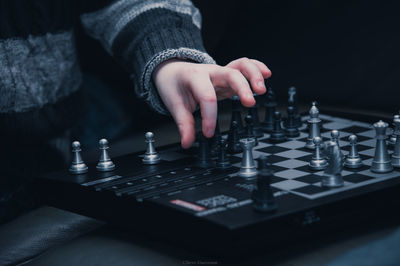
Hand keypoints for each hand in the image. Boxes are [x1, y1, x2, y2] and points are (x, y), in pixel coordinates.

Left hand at [152, 57, 270, 147]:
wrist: (172, 70)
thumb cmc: (174, 85)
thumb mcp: (174, 104)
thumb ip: (183, 124)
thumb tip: (187, 142)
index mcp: (195, 78)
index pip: (206, 96)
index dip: (209, 117)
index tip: (208, 133)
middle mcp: (211, 72)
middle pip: (230, 74)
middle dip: (242, 88)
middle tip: (249, 103)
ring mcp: (221, 71)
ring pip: (241, 65)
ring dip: (254, 75)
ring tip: (261, 90)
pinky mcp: (228, 74)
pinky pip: (245, 65)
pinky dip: (257, 67)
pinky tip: (267, 74)